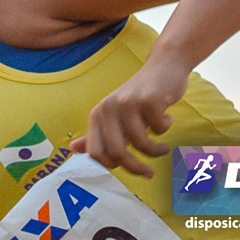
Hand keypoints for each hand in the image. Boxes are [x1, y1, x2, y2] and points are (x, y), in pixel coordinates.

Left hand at [69, 57, 189, 177]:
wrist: (163, 66)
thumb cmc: (139, 96)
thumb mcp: (115, 115)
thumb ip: (96, 134)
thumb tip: (72, 148)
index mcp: (97, 114)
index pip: (95, 152)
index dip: (110, 166)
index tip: (126, 168)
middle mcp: (108, 108)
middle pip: (117, 152)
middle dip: (135, 168)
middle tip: (149, 174)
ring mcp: (128, 103)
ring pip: (142, 144)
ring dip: (157, 150)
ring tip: (163, 146)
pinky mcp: (149, 100)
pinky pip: (159, 129)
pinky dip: (165, 127)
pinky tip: (166, 116)